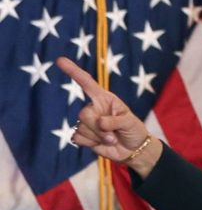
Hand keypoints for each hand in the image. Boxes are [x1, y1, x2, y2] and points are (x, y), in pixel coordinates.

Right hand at [56, 57, 159, 174]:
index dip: (74, 72)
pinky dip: (91, 143)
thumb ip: (115, 121)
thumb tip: (100, 123)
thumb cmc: (133, 130)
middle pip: (84, 114)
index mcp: (105, 98)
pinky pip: (77, 138)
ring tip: (111, 139)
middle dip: (98, 128)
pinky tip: (101, 143)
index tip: (60, 60)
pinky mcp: (83, 135)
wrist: (133, 149)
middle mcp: (94, 107)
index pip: (87, 83)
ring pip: (81, 128)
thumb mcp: (130, 122)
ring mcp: (87, 122)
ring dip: (98, 137)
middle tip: (113, 136)